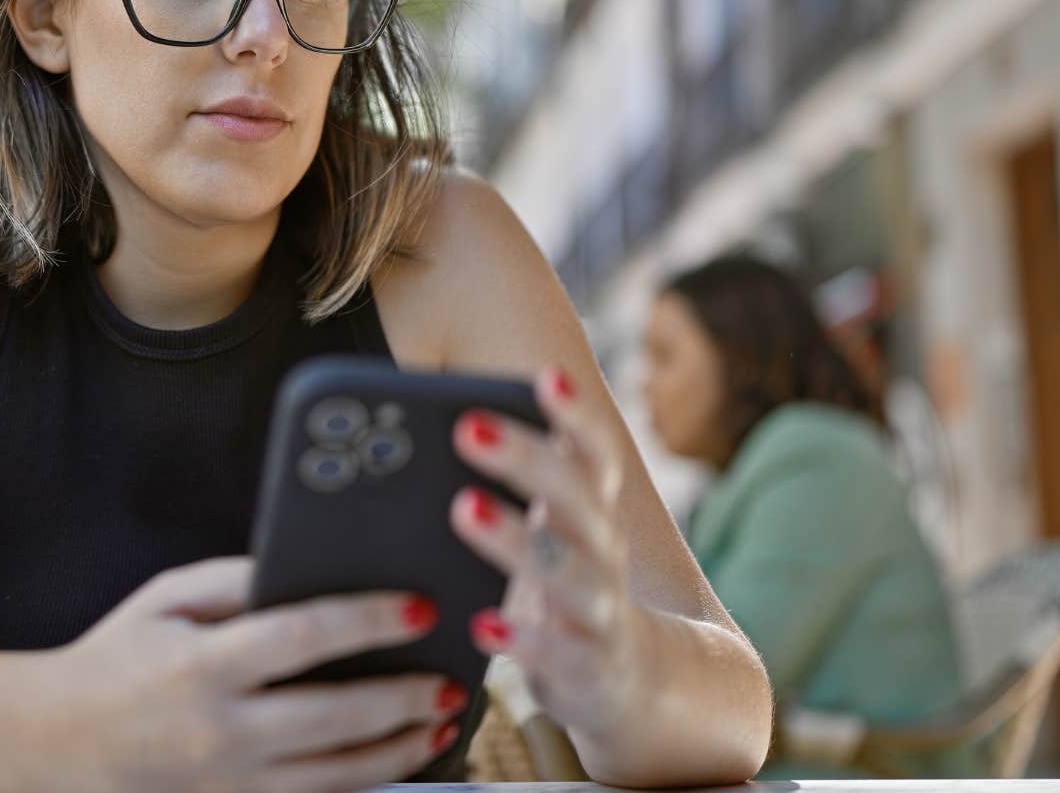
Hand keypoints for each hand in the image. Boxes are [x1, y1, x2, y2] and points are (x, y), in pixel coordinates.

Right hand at [34, 556, 470, 792]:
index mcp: (200, 664)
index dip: (366, 621)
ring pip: (337, 774)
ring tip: (443, 719)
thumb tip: (312, 569)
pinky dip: (366, 780)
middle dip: (403, 697)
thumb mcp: (166, 599)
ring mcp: (230, 782)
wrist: (57, 742)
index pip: (300, 637)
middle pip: (335, 718)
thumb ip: (236, 580)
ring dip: (402, 749)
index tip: (416, 608)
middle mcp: (219, 730)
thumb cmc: (117, 658)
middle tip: (450, 677)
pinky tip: (399, 756)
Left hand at [447, 366, 650, 736]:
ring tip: (462, 506)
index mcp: (591, 510)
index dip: (577, 414)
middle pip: (574, 495)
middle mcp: (604, 551)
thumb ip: (515, 483)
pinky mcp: (587, 667)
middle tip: (466, 426)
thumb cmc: (564, 585)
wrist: (633, 682)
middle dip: (524, 457)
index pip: (595, 451)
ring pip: (566, 568)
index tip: (547, 376)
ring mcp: (600, 610)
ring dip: (513, 537)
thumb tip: (427, 426)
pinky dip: (521, 637)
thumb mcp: (550, 531)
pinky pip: (556, 651)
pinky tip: (480, 623)